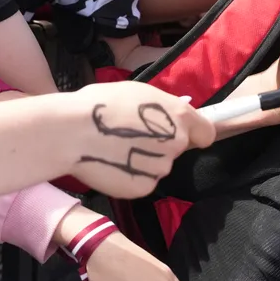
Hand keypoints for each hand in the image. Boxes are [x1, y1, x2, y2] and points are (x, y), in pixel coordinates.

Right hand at [66, 83, 214, 197]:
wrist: (73, 131)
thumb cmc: (100, 104)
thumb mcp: (137, 93)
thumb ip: (160, 109)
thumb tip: (164, 117)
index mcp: (179, 115)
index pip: (206, 133)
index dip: (194, 134)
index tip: (180, 134)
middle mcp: (177, 142)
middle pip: (176, 149)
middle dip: (159, 146)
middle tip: (131, 138)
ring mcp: (161, 167)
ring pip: (157, 166)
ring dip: (143, 161)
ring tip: (115, 150)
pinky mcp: (144, 187)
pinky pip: (142, 182)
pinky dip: (130, 176)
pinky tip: (111, 164)